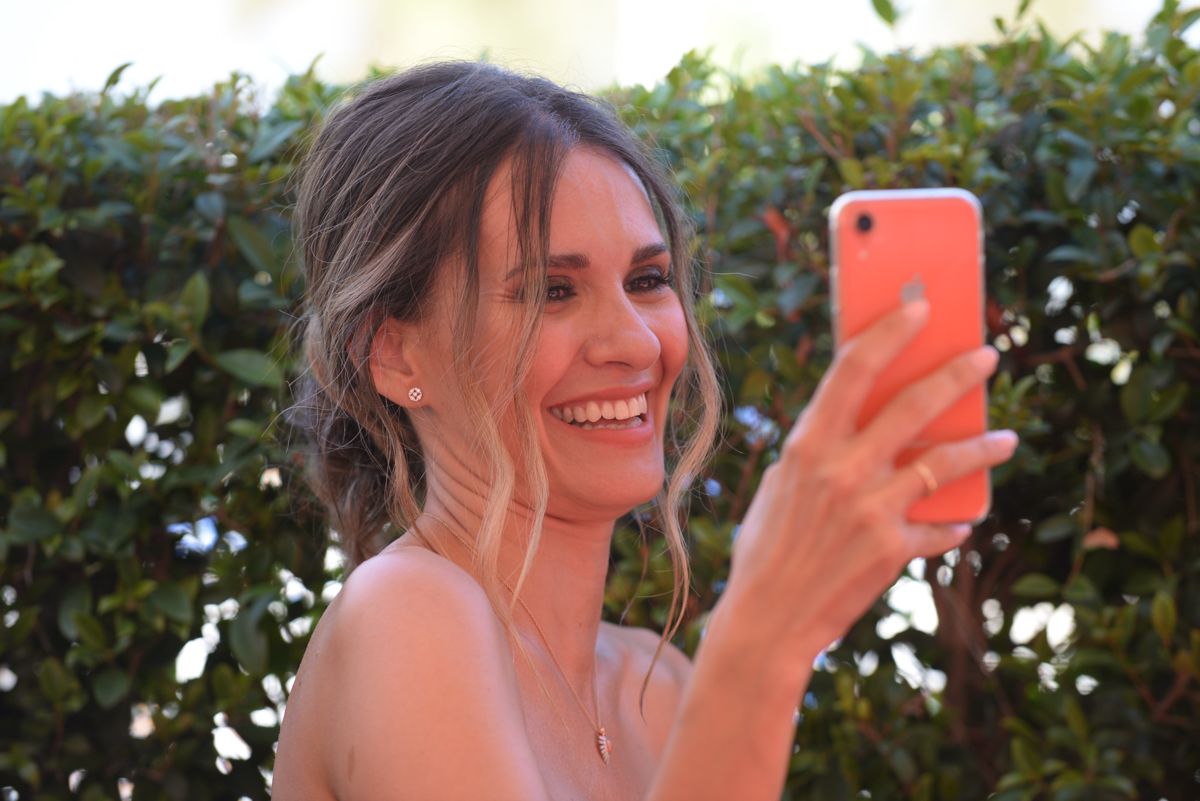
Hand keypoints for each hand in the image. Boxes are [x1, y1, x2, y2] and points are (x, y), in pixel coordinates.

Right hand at [724, 298, 1017, 662]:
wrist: (768, 618)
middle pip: (914, 404)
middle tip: (985, 356)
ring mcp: (871, 509)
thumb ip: (821, 450)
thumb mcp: (783, 484)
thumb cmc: (767, 546)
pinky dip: (953, 521)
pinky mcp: (892, 549)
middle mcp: (842, 470)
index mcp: (807, 446)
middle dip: (956, 373)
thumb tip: (868, 420)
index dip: (890, 331)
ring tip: (1005, 438)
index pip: (853, 369)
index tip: (920, 307)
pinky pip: (938, 526)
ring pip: (944, 461)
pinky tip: (964, 517)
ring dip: (982, 445)